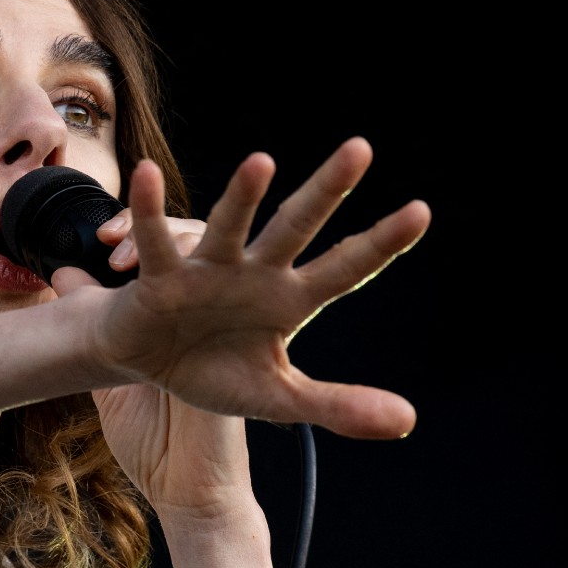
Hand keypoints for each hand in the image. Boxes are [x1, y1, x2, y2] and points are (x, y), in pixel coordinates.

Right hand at [53, 137, 428, 514]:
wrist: (147, 363)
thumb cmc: (214, 369)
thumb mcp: (279, 398)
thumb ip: (339, 406)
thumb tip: (407, 419)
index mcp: (290, 298)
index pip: (346, 268)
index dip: (381, 243)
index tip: (421, 211)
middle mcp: (256, 271)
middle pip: (295, 226)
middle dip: (326, 191)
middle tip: (360, 149)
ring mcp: (208, 268)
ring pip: (229, 226)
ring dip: (243, 197)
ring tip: (261, 162)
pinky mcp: (159, 276)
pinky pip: (158, 241)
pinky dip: (150, 212)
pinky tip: (146, 175)